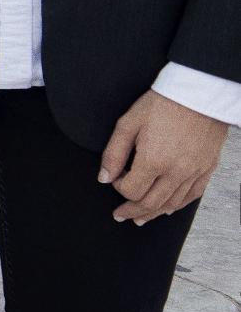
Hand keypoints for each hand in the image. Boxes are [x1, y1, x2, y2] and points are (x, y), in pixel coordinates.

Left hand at [100, 90, 228, 223]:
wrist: (199, 93)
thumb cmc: (161, 104)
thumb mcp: (128, 123)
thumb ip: (114, 153)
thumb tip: (104, 178)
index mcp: (154, 160)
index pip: (131, 190)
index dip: (119, 187)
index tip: (116, 178)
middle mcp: (176, 171)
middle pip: (151, 203)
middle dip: (132, 210)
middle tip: (120, 215)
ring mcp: (194, 172)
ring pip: (172, 203)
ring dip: (154, 213)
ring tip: (140, 217)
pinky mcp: (207, 168)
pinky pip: (193, 195)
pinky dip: (178, 205)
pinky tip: (168, 208)